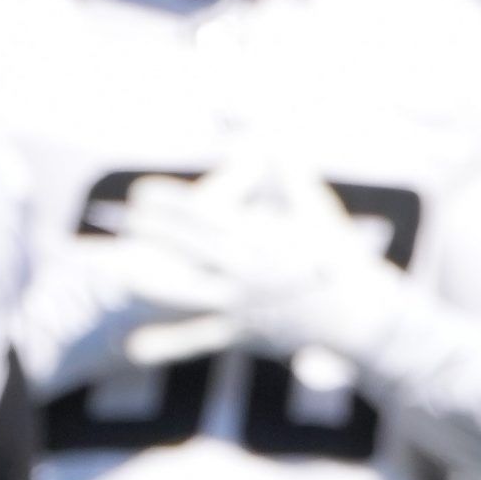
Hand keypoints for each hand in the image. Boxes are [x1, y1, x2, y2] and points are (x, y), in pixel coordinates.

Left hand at [115, 159, 402, 378]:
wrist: (360, 318)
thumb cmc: (337, 258)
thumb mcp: (317, 211)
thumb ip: (290, 173)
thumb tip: (273, 133)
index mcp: (266, 237)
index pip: (210, 216)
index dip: (173, 203)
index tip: (143, 192)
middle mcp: (250, 271)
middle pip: (194, 248)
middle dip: (157, 234)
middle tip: (123, 219)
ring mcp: (242, 305)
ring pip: (190, 292)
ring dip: (153, 282)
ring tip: (120, 274)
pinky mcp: (239, 333)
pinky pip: (197, 340)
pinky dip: (167, 344)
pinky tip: (132, 346)